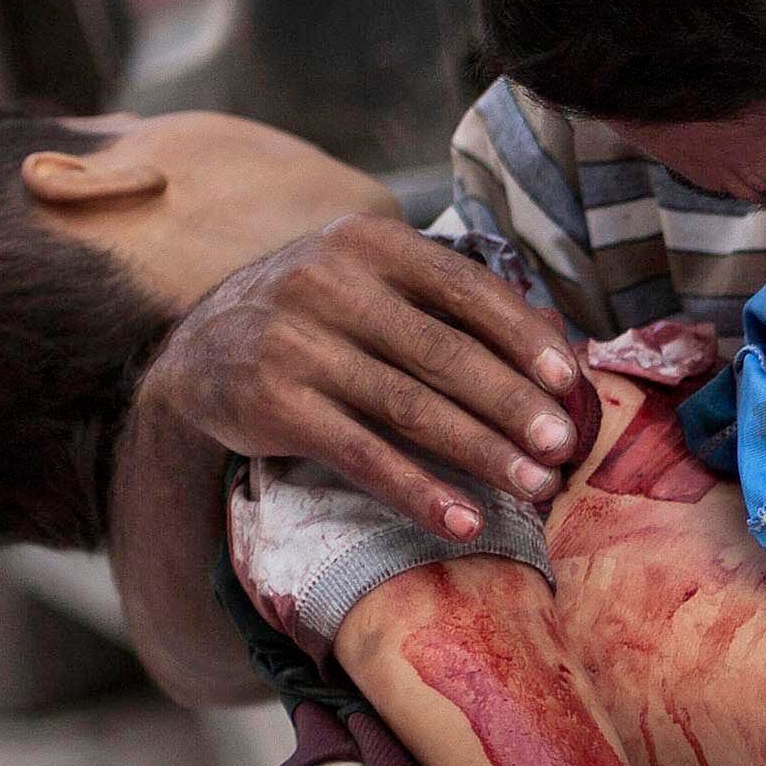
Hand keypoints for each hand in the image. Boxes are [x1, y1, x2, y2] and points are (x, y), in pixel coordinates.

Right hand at [141, 214, 586, 540]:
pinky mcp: (273, 404)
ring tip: (534, 486)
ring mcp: (296, 344)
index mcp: (368, 244)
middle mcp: (328, 284)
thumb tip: (559, 344)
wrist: (195, 351)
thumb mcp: (371, 284)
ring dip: (481, 452)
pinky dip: (418, 491)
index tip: (570, 381)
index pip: (464, 287)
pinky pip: (362, 455)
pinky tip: (463, 521)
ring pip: (409, 407)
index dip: (522, 337)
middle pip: (443, 352)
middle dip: (513, 404)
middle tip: (564, 445)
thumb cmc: (318, 318)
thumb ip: (450, 305)